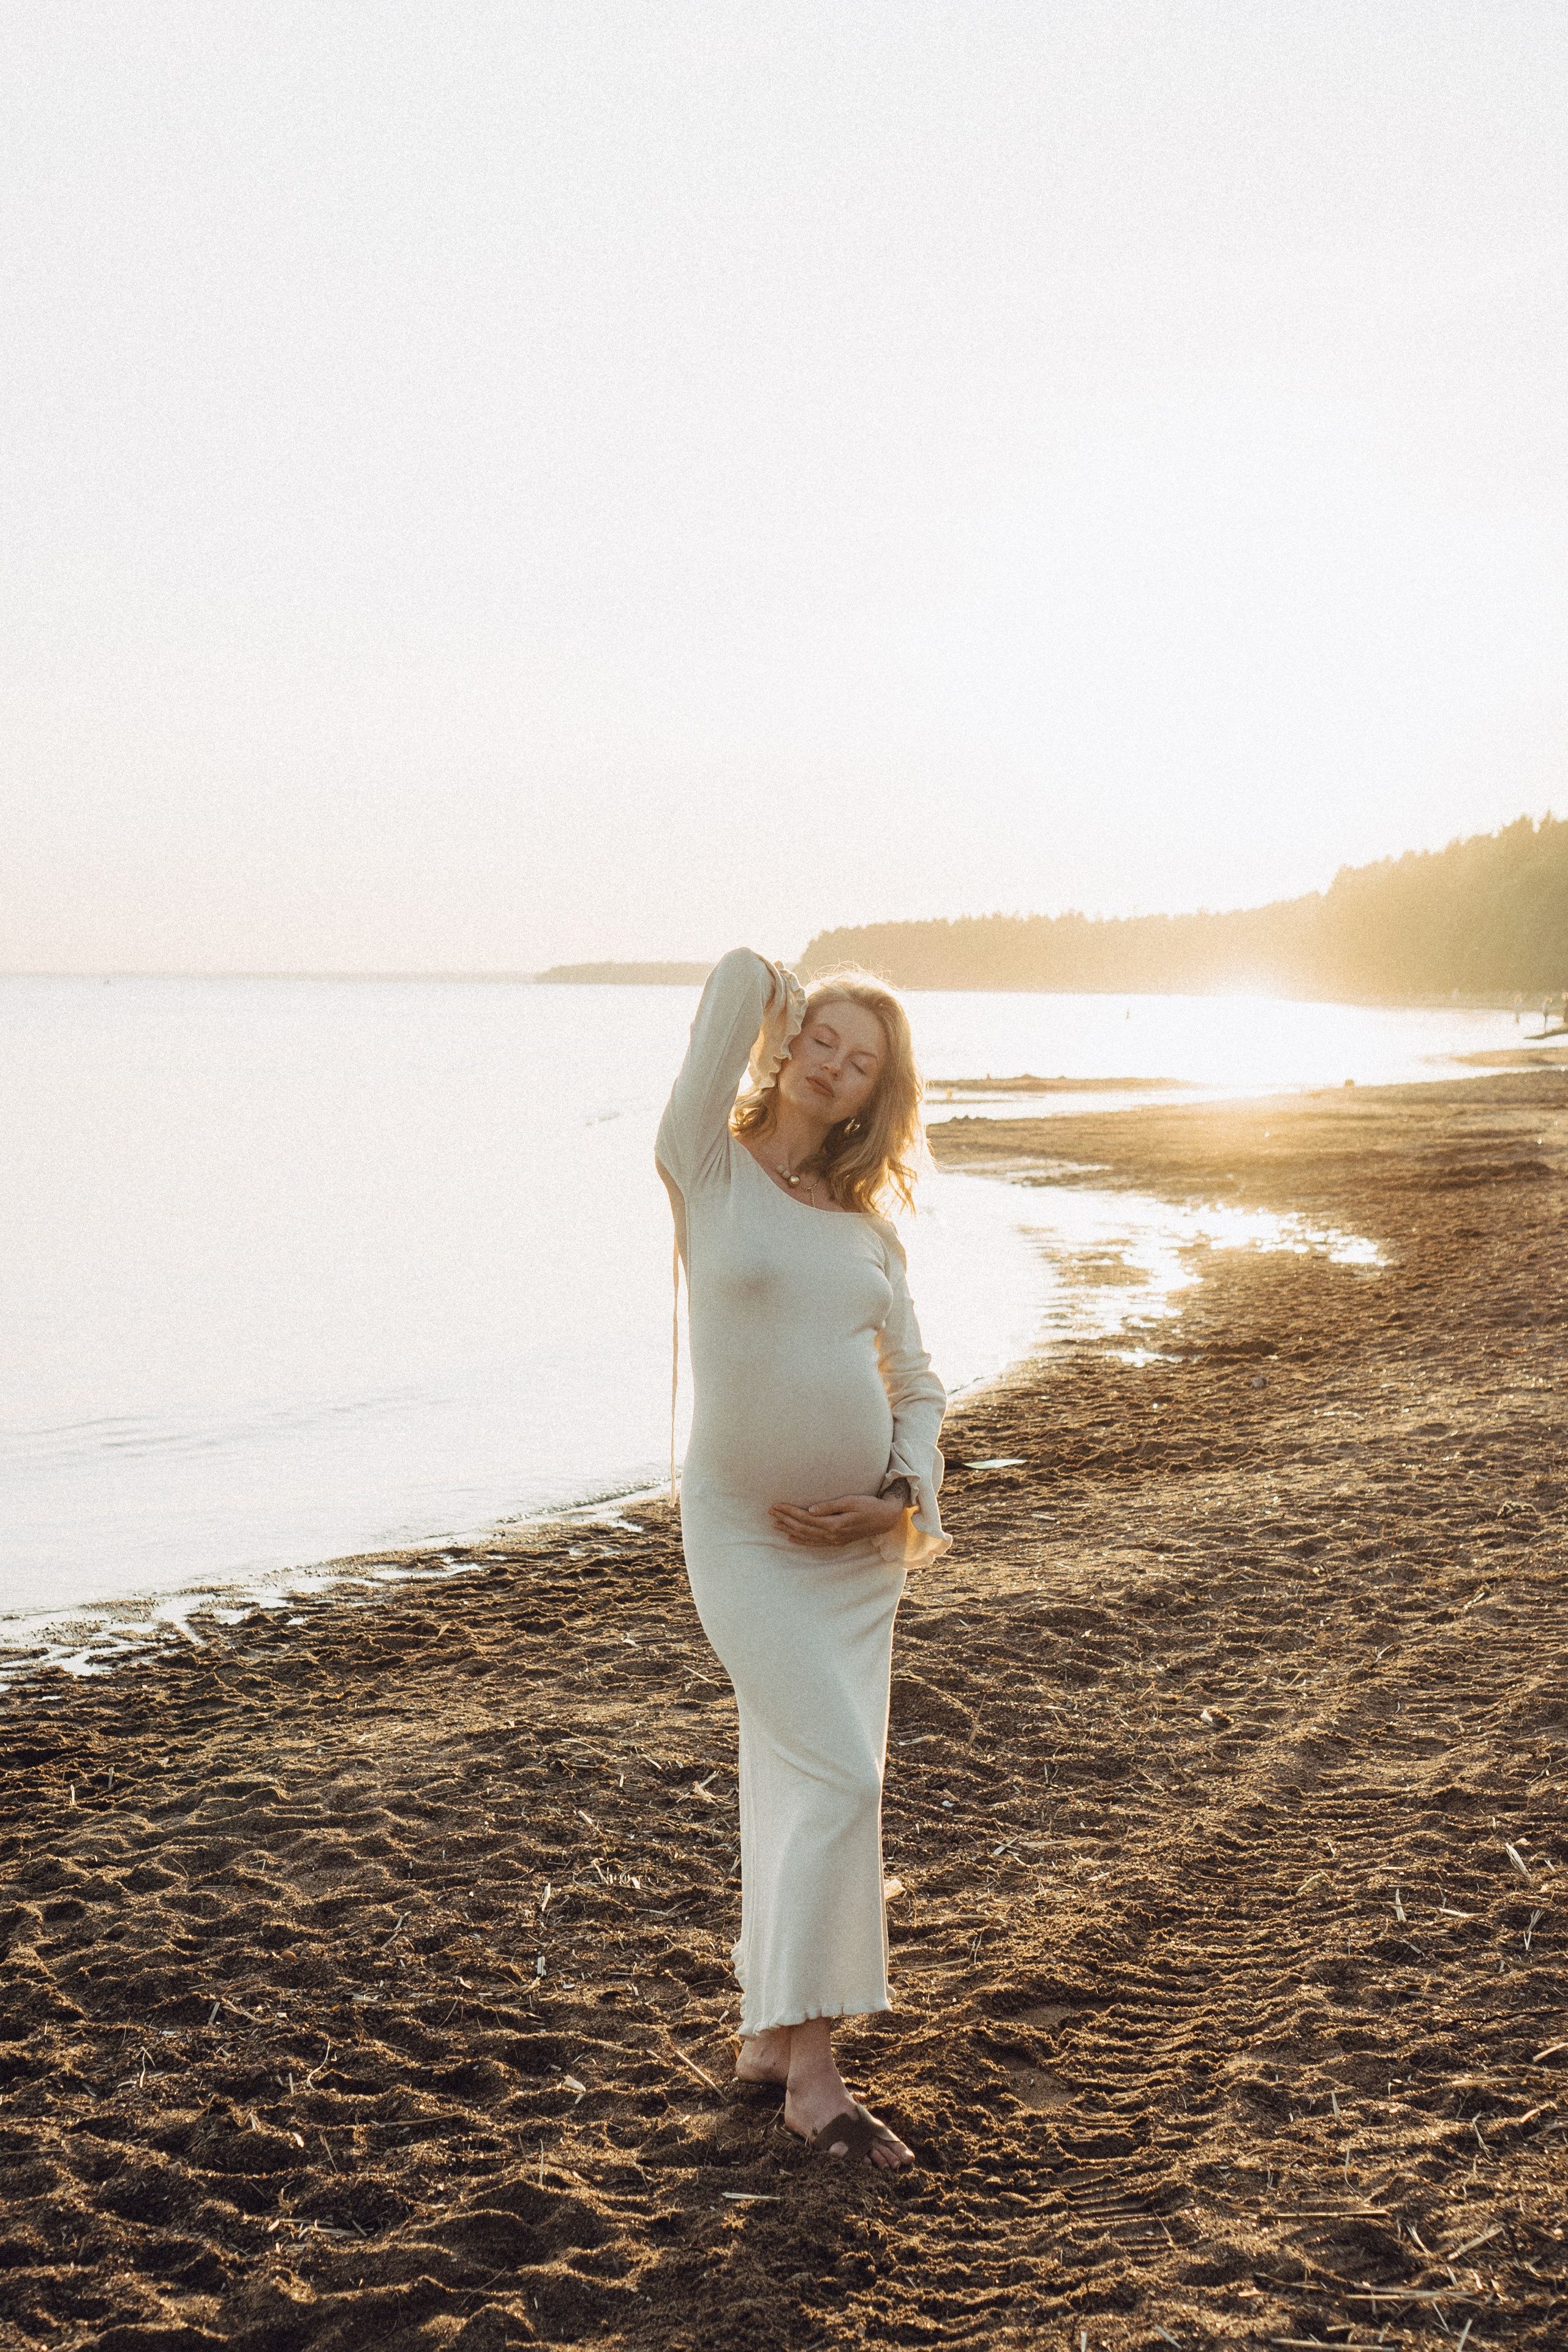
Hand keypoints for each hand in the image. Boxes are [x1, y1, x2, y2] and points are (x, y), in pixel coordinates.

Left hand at [768, 1493, 906, 1547]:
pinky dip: (801, 1541)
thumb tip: (810, 1510)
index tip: (776, 1505)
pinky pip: (815, 1543)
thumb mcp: (851, 1501)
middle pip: (802, 1528)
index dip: (789, 1512)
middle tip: (770, 1512)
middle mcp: (832, 1535)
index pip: (805, 1518)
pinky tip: (791, 1538)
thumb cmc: (869, 1506)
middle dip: (785, 1520)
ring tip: (775, 1524)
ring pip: (806, 1537)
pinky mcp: (837, 1541)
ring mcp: (834, 1540)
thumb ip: (830, 1506)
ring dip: (789, 1530)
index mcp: (834, 1524)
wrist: (885, 1519)